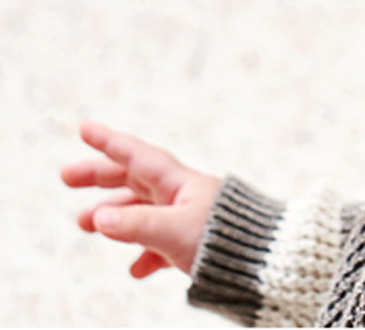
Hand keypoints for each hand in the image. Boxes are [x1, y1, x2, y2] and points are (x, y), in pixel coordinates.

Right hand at [61, 120, 221, 278]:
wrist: (265, 260)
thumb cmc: (226, 239)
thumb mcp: (176, 230)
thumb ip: (137, 224)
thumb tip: (98, 217)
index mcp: (179, 182)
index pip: (137, 156)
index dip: (110, 142)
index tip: (84, 126)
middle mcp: (182, 194)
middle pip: (134, 179)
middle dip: (101, 176)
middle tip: (66, 176)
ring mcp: (188, 218)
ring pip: (143, 210)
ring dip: (114, 215)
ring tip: (83, 222)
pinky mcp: (195, 244)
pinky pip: (162, 245)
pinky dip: (145, 254)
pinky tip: (136, 270)